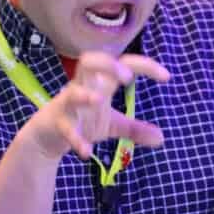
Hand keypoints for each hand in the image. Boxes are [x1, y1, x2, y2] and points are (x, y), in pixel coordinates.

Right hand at [22, 52, 169, 162]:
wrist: (47, 137)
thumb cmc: (81, 121)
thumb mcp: (112, 125)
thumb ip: (135, 129)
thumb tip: (162, 138)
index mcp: (100, 83)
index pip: (122, 63)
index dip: (145, 65)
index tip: (166, 77)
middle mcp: (83, 87)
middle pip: (89, 61)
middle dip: (107, 64)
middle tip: (127, 78)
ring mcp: (68, 104)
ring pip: (73, 92)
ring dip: (85, 95)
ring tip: (99, 101)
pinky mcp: (57, 122)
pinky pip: (66, 128)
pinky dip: (76, 139)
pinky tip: (86, 152)